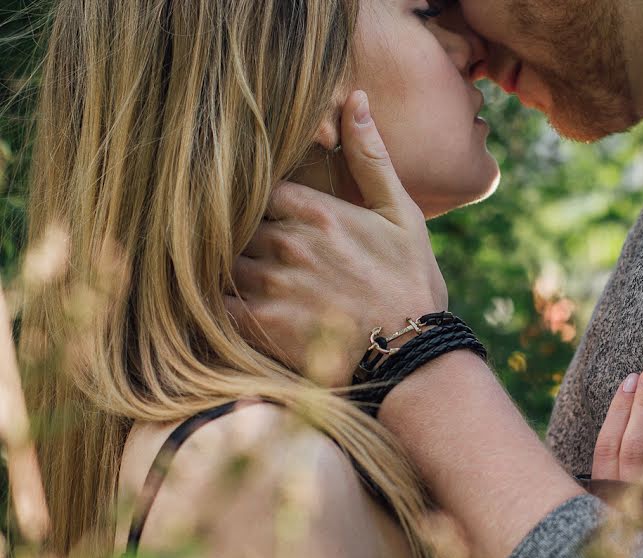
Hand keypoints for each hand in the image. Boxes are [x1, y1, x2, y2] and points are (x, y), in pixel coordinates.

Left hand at [225, 91, 446, 385]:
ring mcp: (271, 284)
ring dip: (221, 264)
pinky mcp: (261, 326)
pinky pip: (215, 304)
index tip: (256, 211)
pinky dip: (211, 302)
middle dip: (235, 231)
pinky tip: (220, 304)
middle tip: (238, 242)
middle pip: (232, 223)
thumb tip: (354, 101)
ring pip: (220, 260)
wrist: (414, 355)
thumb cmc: (412, 283)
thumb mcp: (402, 214)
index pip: (255, 188)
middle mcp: (287, 243)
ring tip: (223, 272)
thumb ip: (371, 158)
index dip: (251, 199)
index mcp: (316, 211)